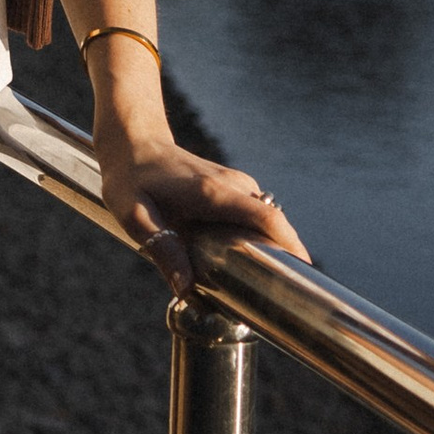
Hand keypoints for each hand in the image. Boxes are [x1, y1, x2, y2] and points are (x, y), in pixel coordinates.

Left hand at [98, 141, 310, 303]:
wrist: (133, 140)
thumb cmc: (130, 177)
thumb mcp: (135, 216)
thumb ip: (162, 249)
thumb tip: (185, 288)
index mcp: (213, 193)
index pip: (266, 217)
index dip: (290, 243)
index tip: (303, 272)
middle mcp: (232, 185)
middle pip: (274, 222)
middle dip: (285, 254)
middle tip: (282, 293)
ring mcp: (235, 183)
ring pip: (265, 219)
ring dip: (270, 246)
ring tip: (264, 282)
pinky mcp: (233, 187)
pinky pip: (255, 215)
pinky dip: (258, 236)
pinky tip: (244, 258)